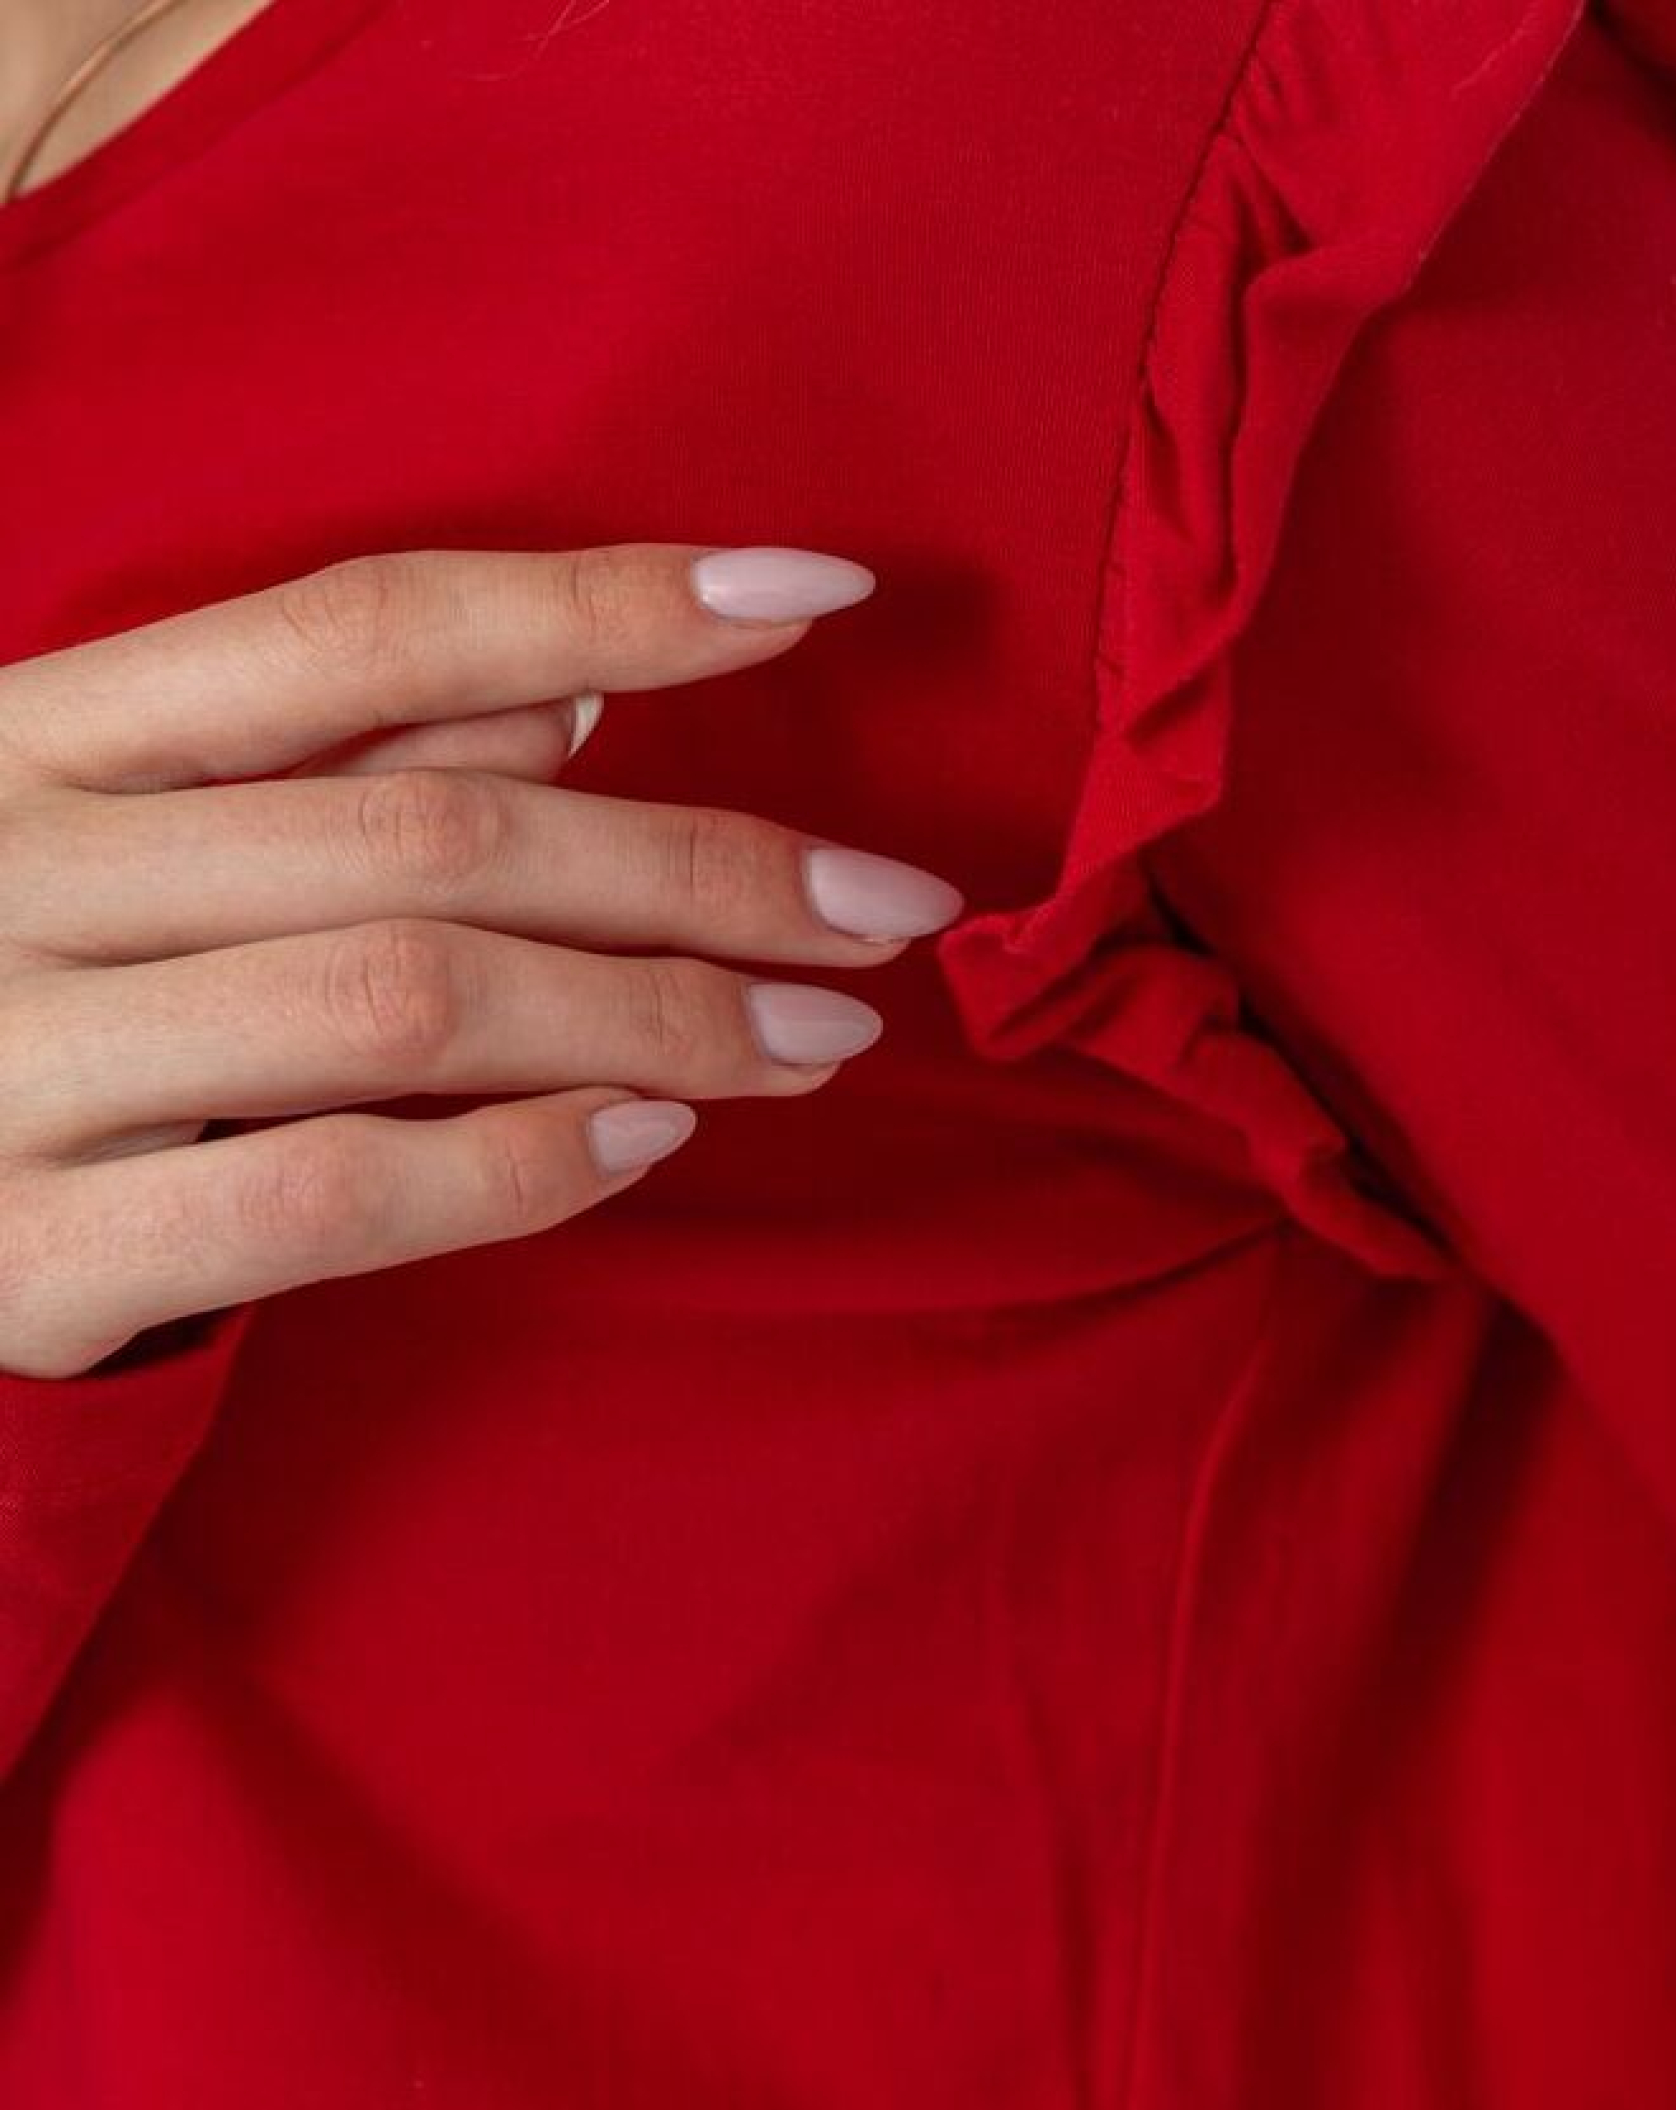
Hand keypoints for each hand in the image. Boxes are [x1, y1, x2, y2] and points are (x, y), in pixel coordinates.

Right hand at [0, 542, 960, 1379]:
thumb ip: (321, 765)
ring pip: (402, 998)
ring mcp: (13, 1059)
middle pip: (434, 826)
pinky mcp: (29, 1252)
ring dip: (654, 1015)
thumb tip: (573, 696)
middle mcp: (24, 864)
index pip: (365, 622)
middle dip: (699, 864)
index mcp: (42, 733)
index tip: (819, 593)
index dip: (607, 599)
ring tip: (821, 1037)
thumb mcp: (109, 840)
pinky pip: (325, 1191)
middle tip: (889, 909)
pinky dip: (511, 1164)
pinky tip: (646, 1144)